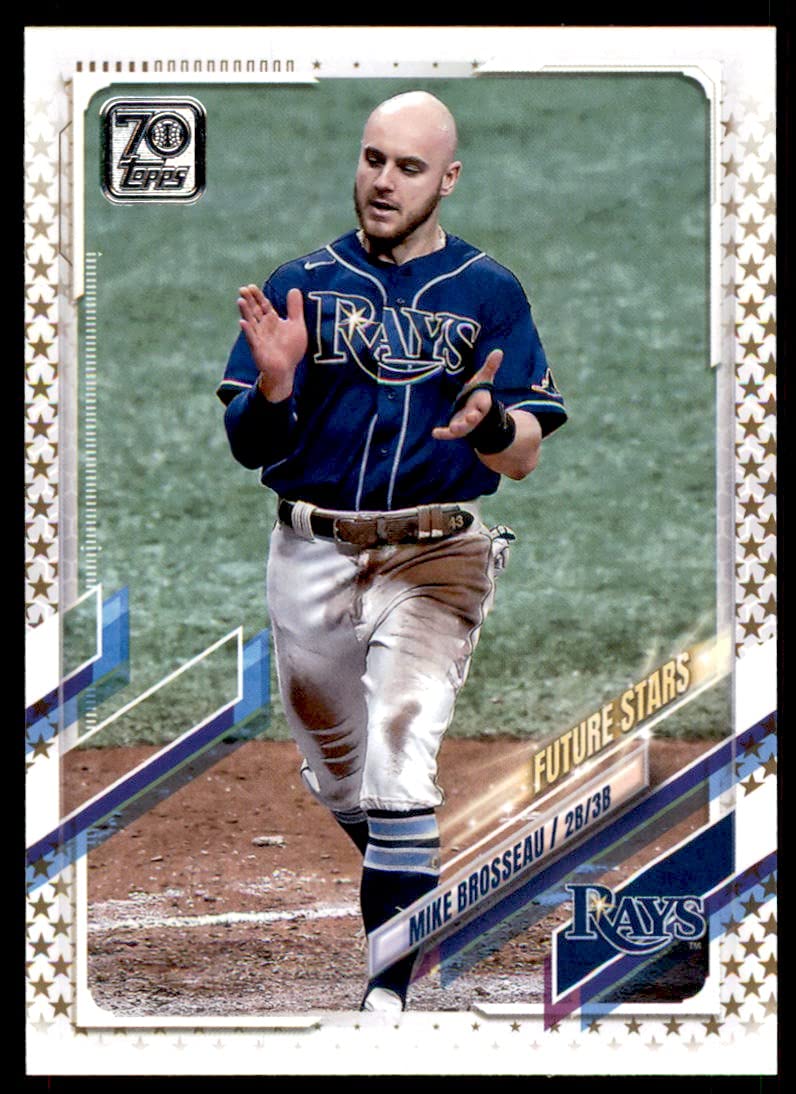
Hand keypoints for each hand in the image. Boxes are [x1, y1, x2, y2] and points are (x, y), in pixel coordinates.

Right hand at [237, 284, 306, 402]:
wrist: (286, 369)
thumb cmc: (290, 348)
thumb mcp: (296, 325)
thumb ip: (295, 308)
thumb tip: (294, 289)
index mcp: (271, 320)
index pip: (263, 304)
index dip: (257, 295)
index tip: (251, 286)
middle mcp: (263, 327)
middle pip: (254, 310)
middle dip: (249, 300)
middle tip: (243, 289)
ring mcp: (259, 337)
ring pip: (251, 322)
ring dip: (245, 312)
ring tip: (240, 301)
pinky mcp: (258, 348)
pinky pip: (252, 338)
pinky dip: (248, 331)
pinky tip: (243, 322)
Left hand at [432, 349, 503, 441]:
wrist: (476, 414)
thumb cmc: (479, 395)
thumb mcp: (484, 380)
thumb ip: (490, 367)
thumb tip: (499, 351)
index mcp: (482, 404)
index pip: (484, 405)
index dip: (483, 404)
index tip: (484, 403)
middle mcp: (474, 416)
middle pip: (474, 419)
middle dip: (472, 419)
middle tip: (470, 418)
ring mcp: (465, 424)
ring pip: (462, 428)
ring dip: (458, 428)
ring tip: (453, 428)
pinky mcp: (456, 430)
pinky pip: (449, 434)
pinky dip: (443, 434)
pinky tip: (434, 433)